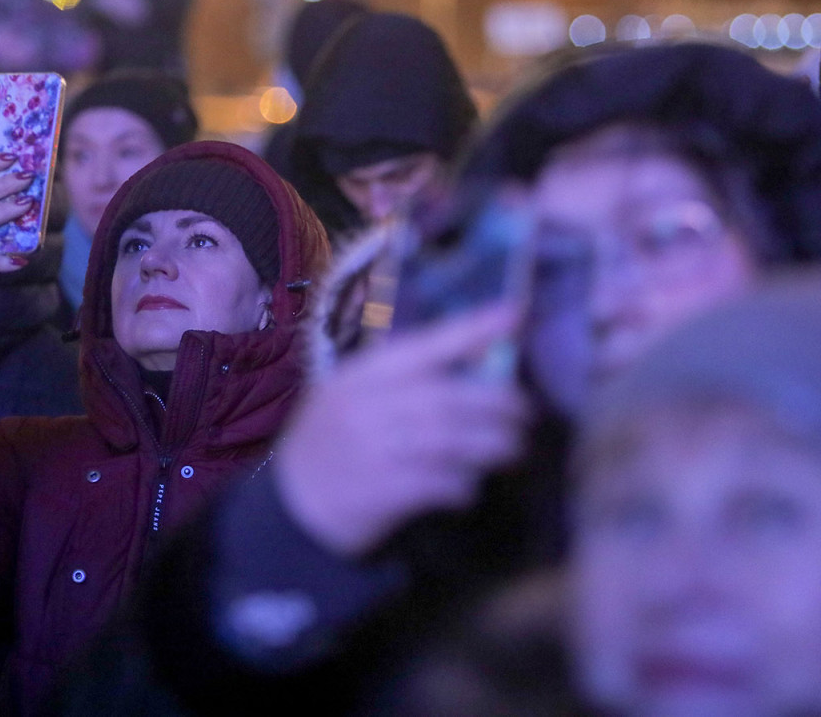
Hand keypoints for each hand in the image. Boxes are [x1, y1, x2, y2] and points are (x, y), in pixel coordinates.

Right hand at [273, 304, 531, 557]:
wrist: (292, 505)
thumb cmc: (332, 441)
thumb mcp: (352, 395)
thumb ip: (401, 380)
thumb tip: (476, 363)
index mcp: (362, 374)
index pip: (426, 344)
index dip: (473, 328)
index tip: (516, 314)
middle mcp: (368, 406)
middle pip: (447, 397)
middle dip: (497, 404)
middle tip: (527, 413)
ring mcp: (373, 449)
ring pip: (449, 440)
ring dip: (491, 446)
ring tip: (514, 449)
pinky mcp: (381, 492)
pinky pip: (437, 483)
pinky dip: (463, 485)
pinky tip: (470, 487)